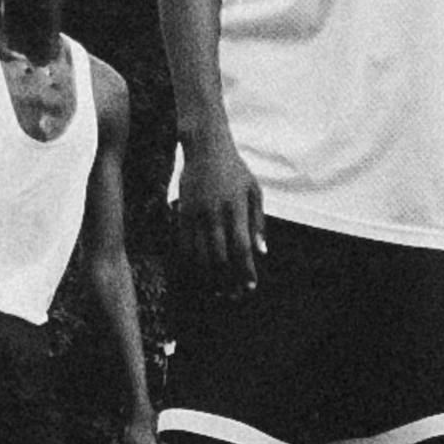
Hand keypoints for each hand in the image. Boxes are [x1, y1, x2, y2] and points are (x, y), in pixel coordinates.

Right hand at [175, 134, 267, 296]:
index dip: (245, 269)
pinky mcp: (182, 211)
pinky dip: (191, 261)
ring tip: (216, 290)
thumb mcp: (254, 190)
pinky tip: (199, 272)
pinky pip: (184, 243)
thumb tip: (262, 252)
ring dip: (209, 276)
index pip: (241, 246)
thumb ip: (258, 221)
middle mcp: (214, 212)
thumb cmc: (234, 169)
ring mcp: (195, 213)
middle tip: (232, 296)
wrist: (204, 147)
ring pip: (200, 253)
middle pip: (219, 256)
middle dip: (226, 280)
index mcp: (235, 207)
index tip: (249, 286)